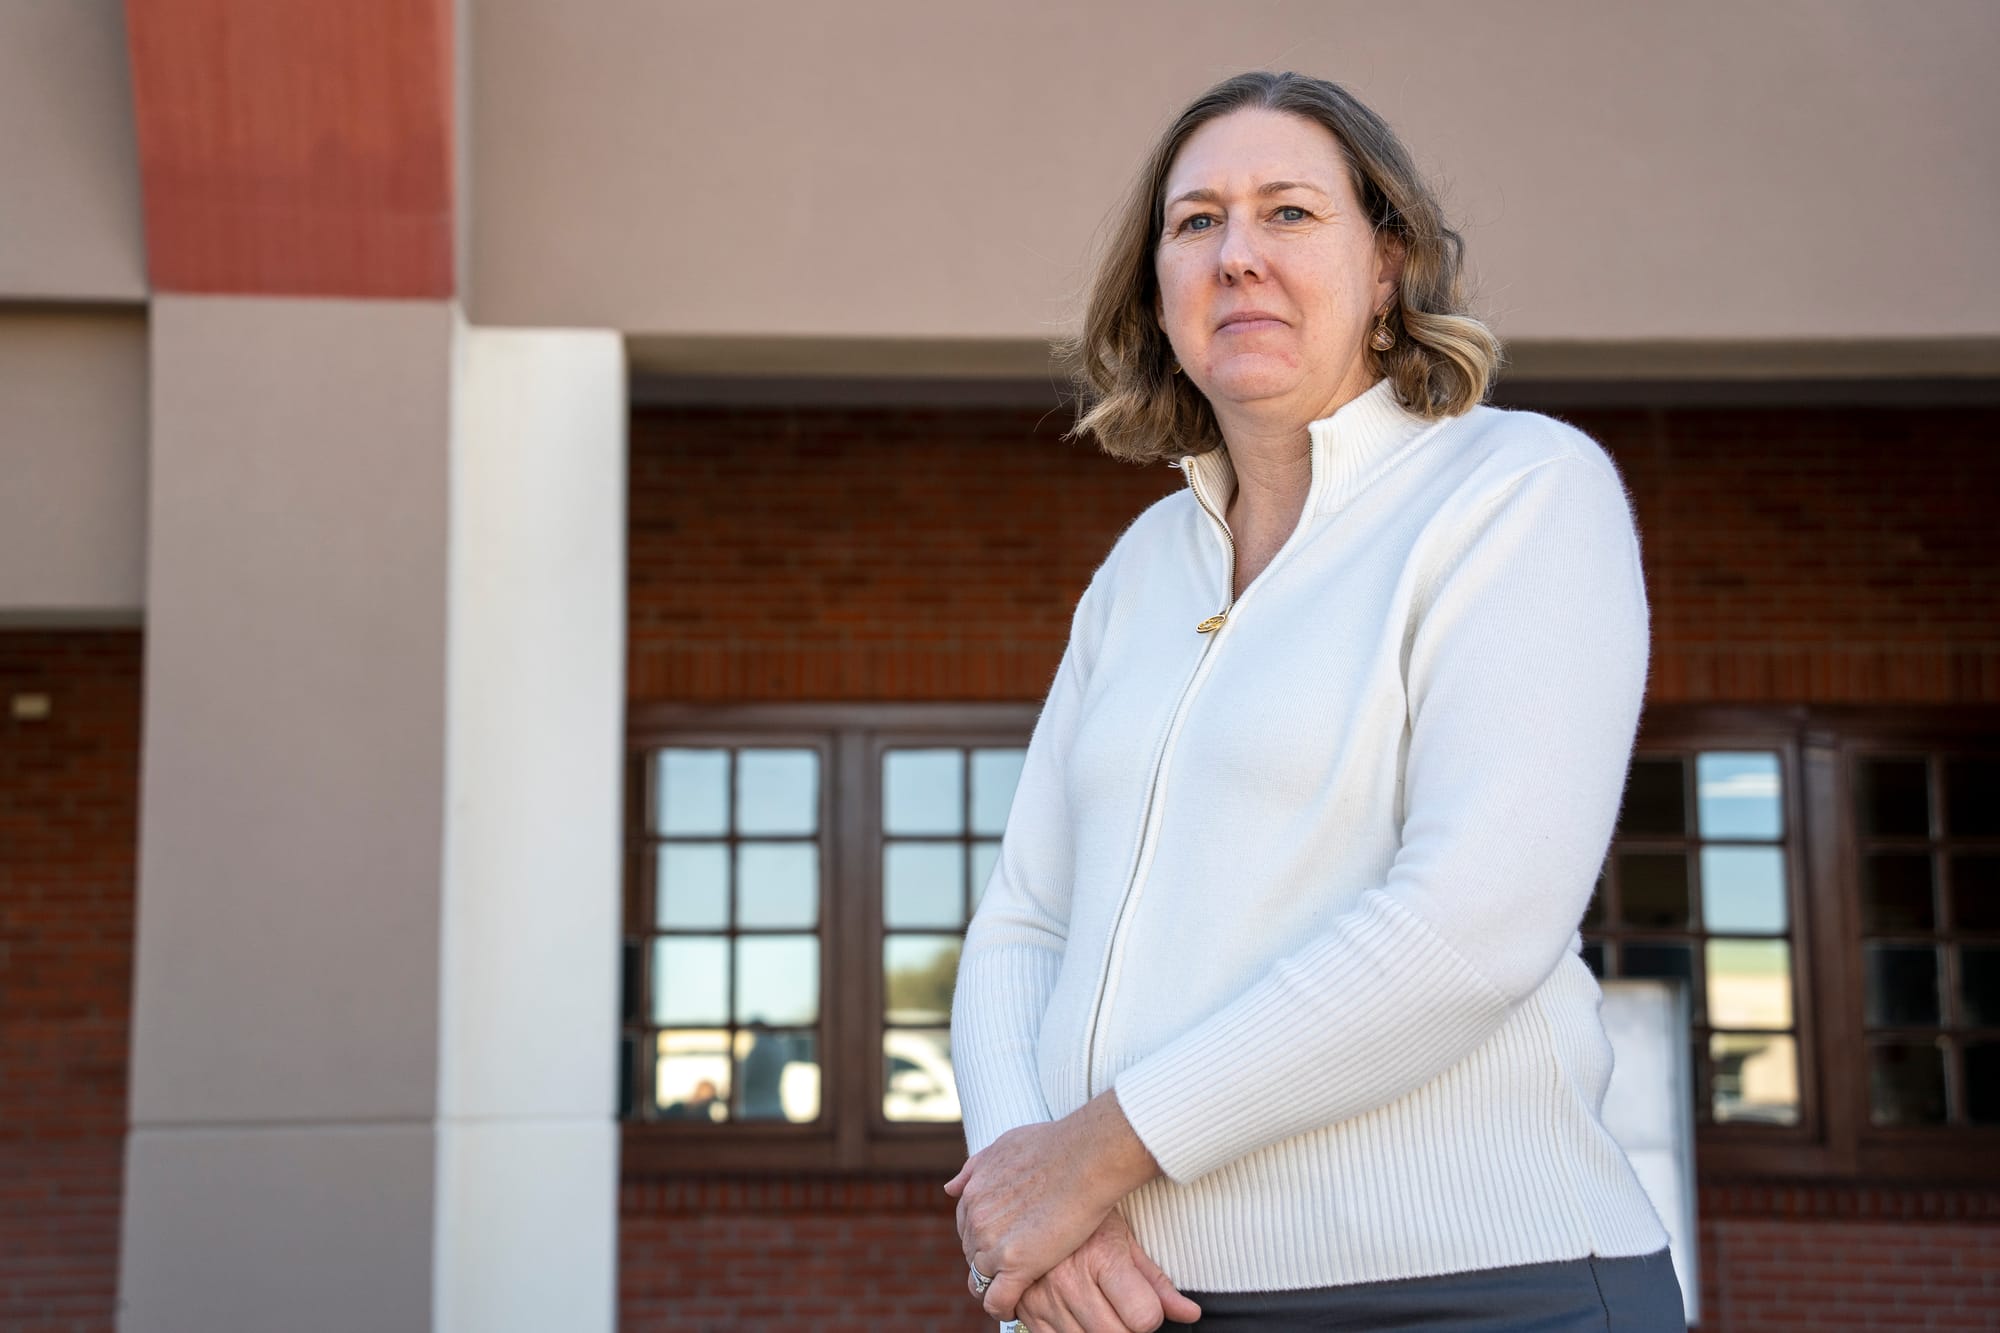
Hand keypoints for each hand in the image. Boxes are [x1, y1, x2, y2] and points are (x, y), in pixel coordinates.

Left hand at [945, 1091, 1161, 1321]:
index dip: (985, 1238)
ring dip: (995, 1286)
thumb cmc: (1053, 1146)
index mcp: (973, 1193)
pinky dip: (1003, 1309)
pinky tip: (1015, 1311)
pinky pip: (998, 1300)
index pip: (968, 1228)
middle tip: (1013, 1267)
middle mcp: (977, 1220)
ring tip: (1014, 1292)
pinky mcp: (1017, 1265)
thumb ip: (975, 1168)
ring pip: (982, 1279)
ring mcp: (994, 1244)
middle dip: (990, 1261)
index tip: (1002, 1244)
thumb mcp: (1003, 1146)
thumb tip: (950, 1189)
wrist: (1084, 1157)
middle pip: (974, 1254)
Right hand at [1015, 1211, 1201, 1332]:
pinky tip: (1076, 1314)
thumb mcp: (1125, 1240)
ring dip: (1099, 1330)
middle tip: (1122, 1305)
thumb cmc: (1087, 1220)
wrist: (1033, 1201)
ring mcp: (1043, 1297)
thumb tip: (1191, 1314)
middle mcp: (1069, 1279)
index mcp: (1100, 1256)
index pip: (1144, 1317)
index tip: (1145, 1304)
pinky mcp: (1026, 1310)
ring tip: (1097, 1305)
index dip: (1150, 1314)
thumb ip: (1158, 1282)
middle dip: (1127, 1327)